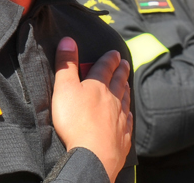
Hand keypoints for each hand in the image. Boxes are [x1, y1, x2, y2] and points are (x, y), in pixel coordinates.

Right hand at [52, 37, 132, 175]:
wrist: (93, 154)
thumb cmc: (75, 121)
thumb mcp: (64, 89)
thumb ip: (66, 65)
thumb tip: (68, 40)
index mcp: (98, 86)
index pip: (105, 68)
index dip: (110, 59)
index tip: (115, 53)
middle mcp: (113, 100)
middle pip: (119, 82)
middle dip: (121, 71)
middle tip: (125, 63)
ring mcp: (120, 119)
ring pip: (125, 100)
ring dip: (125, 90)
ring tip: (126, 84)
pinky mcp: (122, 137)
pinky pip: (128, 122)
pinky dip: (128, 115)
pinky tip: (129, 114)